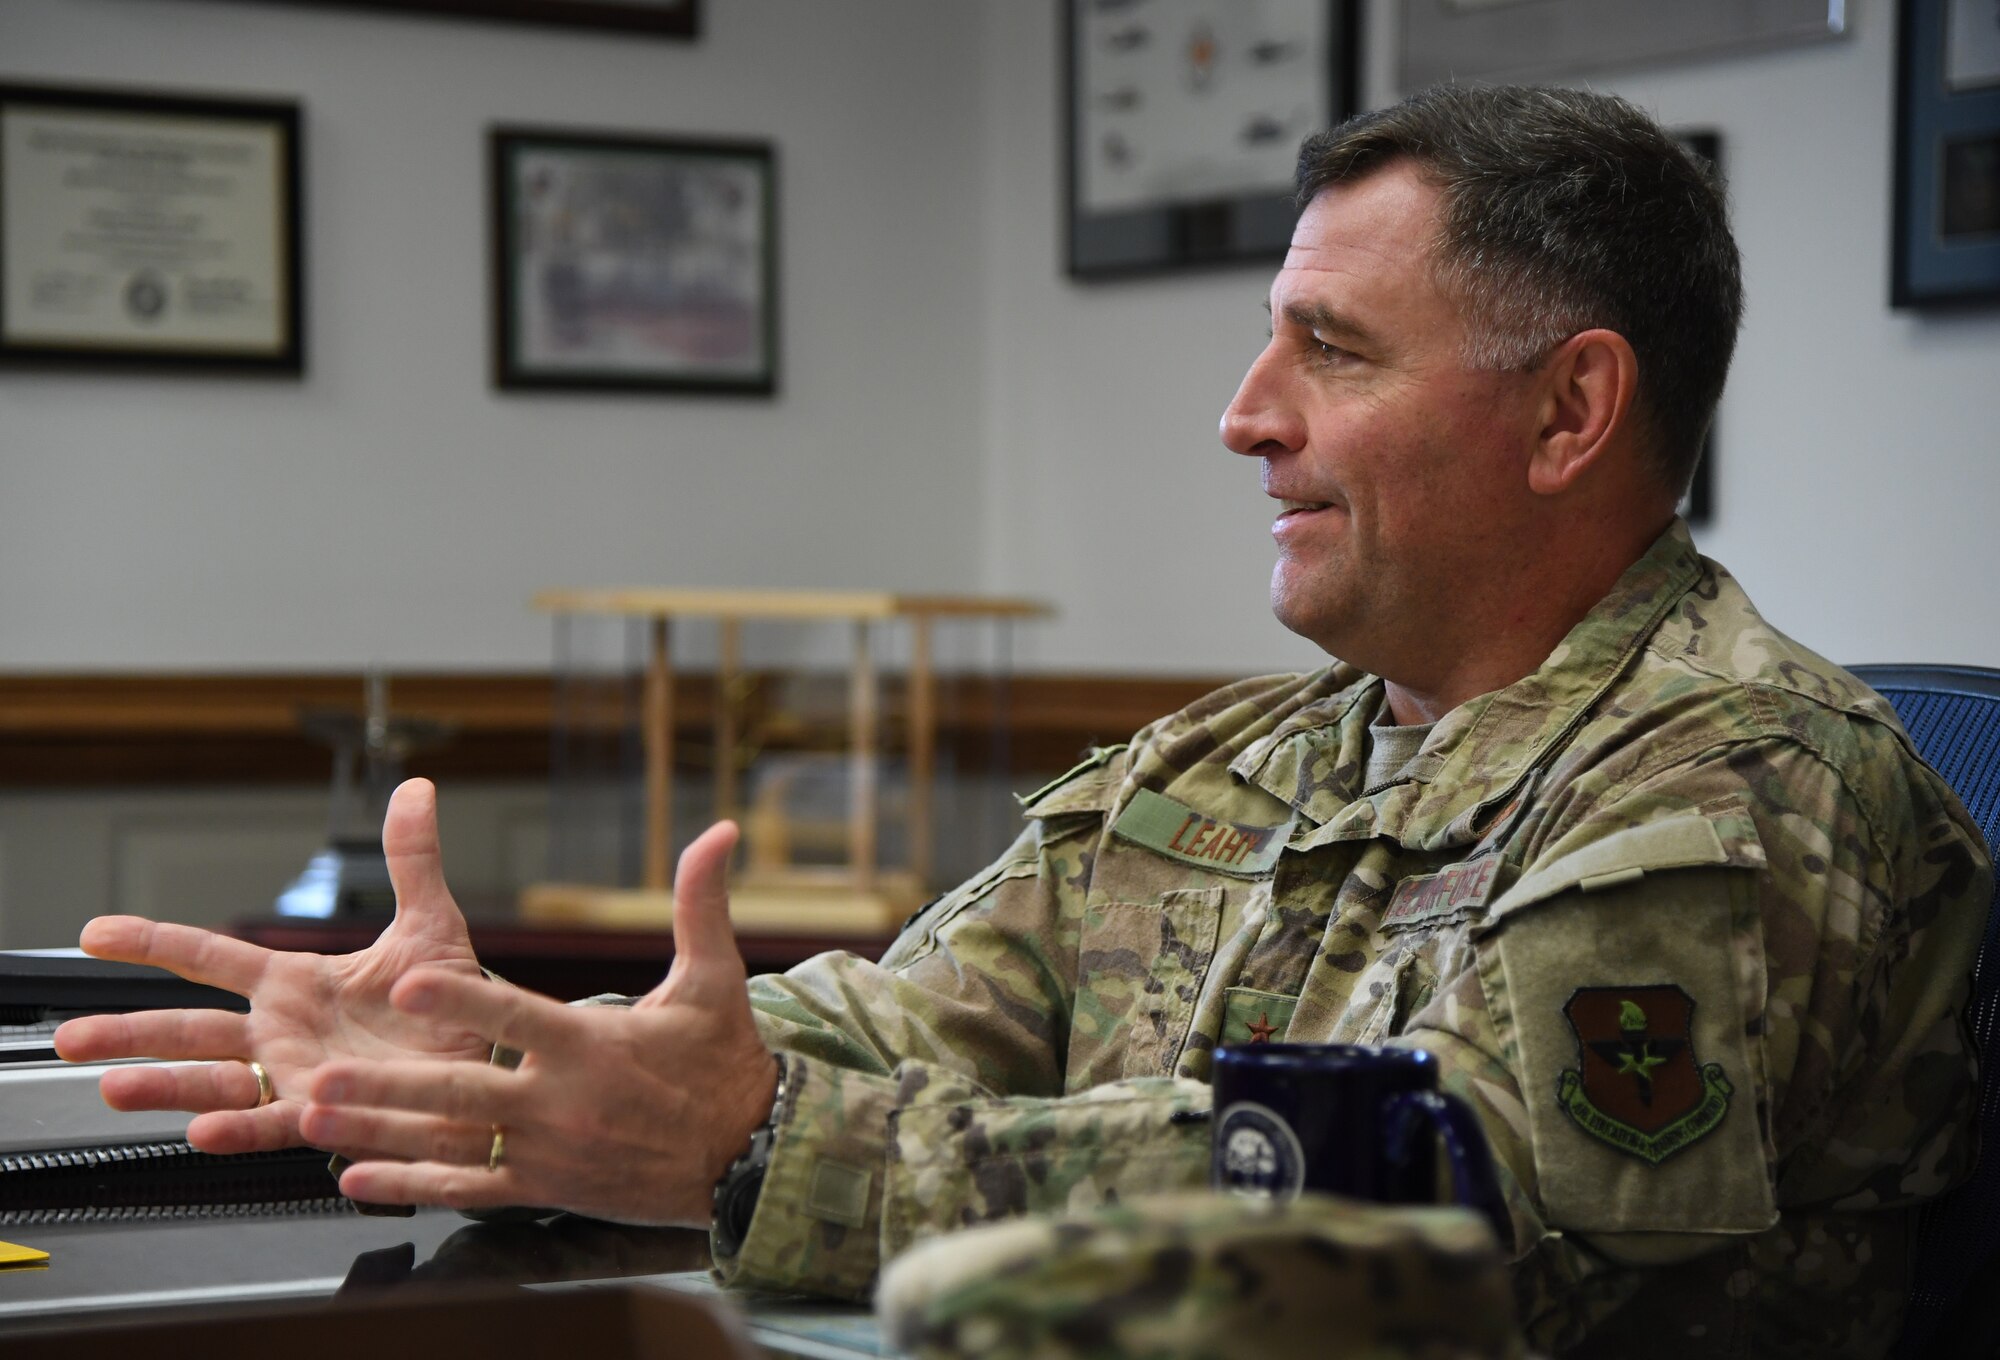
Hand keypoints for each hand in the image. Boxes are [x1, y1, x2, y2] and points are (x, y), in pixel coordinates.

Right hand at [53, 779, 492, 1153]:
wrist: (489, 1065)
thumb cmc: (452, 1004)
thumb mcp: (431, 926)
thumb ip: (412, 861)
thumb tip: (416, 789)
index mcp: (295, 985)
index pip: (210, 958)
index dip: (153, 943)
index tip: (95, 933)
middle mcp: (283, 1034)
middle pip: (189, 1031)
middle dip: (128, 1032)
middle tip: (71, 1035)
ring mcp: (296, 1079)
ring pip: (214, 1084)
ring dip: (163, 1087)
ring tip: (113, 1089)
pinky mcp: (326, 1119)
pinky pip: (274, 1125)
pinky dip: (240, 1128)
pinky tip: (203, 1129)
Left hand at [299, 820, 779, 1225]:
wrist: (747, 1155)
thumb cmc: (723, 1061)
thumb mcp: (715, 979)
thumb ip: (701, 903)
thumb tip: (720, 829)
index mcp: (591, 1043)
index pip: (513, 1015)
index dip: (459, 999)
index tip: (405, 981)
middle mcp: (561, 1101)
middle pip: (460, 1092)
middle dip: (387, 1085)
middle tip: (322, 1074)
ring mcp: (548, 1151)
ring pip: (449, 1144)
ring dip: (379, 1130)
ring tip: (315, 1117)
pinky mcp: (545, 1190)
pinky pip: (468, 1191)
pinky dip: (411, 1186)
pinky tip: (356, 1177)